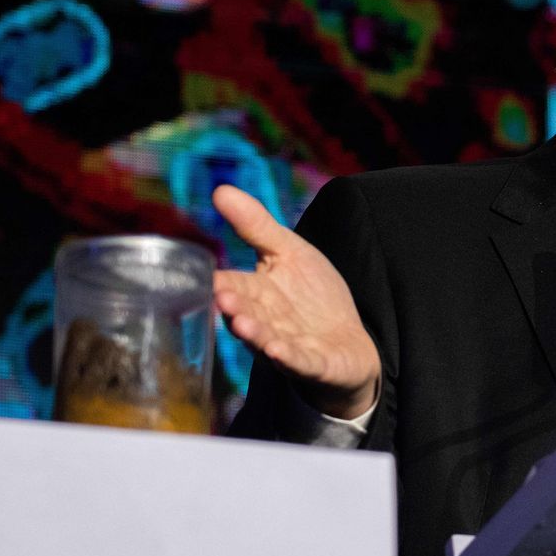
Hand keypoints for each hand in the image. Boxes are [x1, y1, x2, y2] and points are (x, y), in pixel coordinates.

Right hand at [210, 184, 381, 419]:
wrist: (348, 343)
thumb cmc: (312, 297)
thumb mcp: (289, 252)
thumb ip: (256, 226)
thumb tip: (220, 190)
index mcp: (255, 295)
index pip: (232, 287)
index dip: (220, 285)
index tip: (207, 279)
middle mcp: (265, 324)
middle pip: (246, 315)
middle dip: (235, 308)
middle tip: (223, 298)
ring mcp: (287, 348)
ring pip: (267, 341)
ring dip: (256, 335)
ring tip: (243, 325)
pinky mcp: (314, 366)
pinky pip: (299, 362)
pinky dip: (289, 358)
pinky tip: (279, 351)